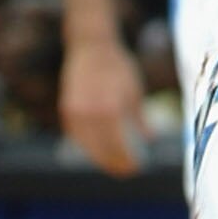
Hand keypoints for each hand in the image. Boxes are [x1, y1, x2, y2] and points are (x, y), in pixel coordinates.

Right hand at [61, 34, 148, 176]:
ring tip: (115, 163)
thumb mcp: (134, 90)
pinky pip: (79, 137)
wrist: (91, 47)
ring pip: (88, 146)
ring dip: (101, 157)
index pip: (118, 144)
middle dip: (115, 162)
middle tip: (127, 171)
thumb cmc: (118, 68)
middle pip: (102, 149)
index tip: (137, 168)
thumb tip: (150, 139)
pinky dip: (89, 145)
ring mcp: (76, 113)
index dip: (127, 159)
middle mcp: (91, 112)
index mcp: (111, 107)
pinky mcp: (67, 112)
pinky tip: (100, 149)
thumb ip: (140, 118)